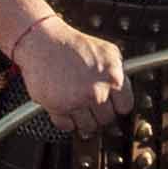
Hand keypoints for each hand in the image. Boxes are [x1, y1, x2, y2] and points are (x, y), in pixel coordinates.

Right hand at [7, 13, 129, 132]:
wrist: (42, 41)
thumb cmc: (72, 45)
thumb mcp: (107, 51)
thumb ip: (119, 73)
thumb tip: (123, 93)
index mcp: (113, 77)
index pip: (125, 107)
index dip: (118, 105)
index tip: (113, 104)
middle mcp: (96, 91)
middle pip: (106, 119)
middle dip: (100, 113)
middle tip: (93, 103)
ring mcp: (77, 101)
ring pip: (88, 127)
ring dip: (84, 120)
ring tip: (79, 105)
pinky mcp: (57, 107)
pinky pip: (67, 126)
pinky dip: (66, 120)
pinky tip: (66, 106)